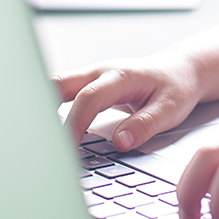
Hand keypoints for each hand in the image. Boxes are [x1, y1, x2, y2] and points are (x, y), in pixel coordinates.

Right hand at [51, 52, 201, 150]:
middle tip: (38, 140)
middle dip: (42, 108)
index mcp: (120, 76)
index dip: (76, 123)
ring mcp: (93, 76)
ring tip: (38, 139)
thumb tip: (120, 142)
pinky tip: (49, 132)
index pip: (88, 98)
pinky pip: (63, 94)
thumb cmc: (177, 87)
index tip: (69, 148)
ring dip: (44, 109)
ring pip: (56, 86)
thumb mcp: (171, 109)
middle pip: (58, 83)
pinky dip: (51, 110)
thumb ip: (145, 125)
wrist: (181, 70)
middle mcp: (101, 72)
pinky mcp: (90, 85)